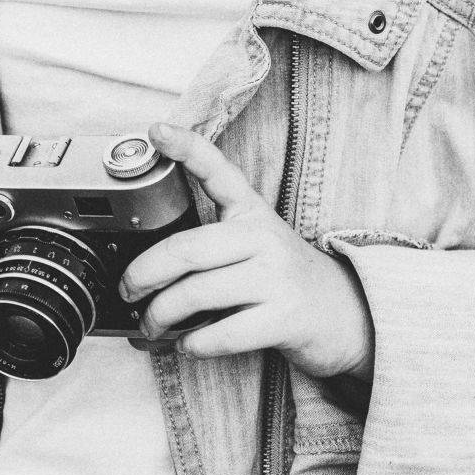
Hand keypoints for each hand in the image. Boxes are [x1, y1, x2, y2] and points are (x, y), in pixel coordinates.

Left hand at [120, 123, 374, 379]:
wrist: (346, 314)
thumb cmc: (283, 279)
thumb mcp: (252, 245)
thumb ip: (206, 249)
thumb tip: (143, 277)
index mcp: (251, 212)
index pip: (218, 170)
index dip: (186, 147)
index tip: (157, 131)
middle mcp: (263, 237)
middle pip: (187, 248)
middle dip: (144, 274)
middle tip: (127, 291)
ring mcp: (276, 277)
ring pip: (197, 293)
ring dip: (161, 317)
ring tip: (152, 327)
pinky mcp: (285, 317)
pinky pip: (223, 333)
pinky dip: (195, 344)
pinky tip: (189, 343)